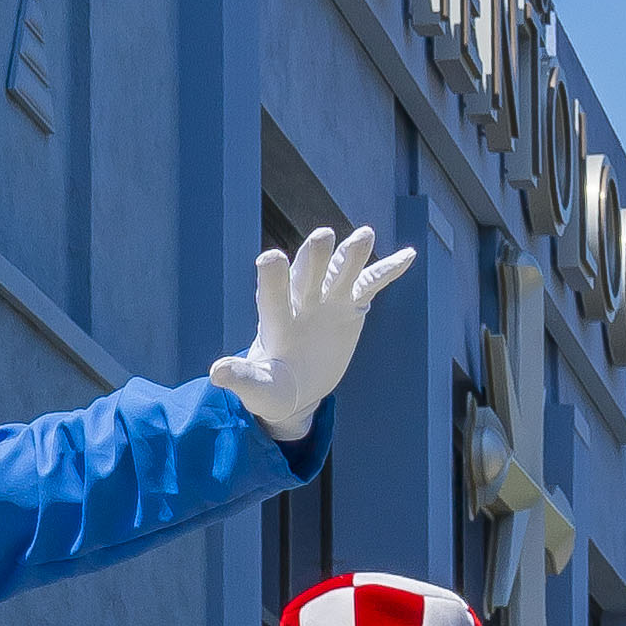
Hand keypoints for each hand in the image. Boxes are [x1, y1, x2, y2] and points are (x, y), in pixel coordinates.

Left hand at [209, 223, 416, 442]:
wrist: (295, 387)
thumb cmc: (271, 389)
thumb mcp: (258, 389)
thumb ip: (242, 378)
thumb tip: (217, 372)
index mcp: (274, 319)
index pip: (271, 295)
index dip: (272, 279)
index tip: (270, 258)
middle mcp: (300, 300)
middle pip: (307, 274)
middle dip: (315, 257)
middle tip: (322, 237)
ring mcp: (327, 299)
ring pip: (341, 271)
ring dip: (352, 254)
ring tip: (365, 236)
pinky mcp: (350, 305)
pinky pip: (371, 284)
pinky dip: (387, 271)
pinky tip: (408, 255)